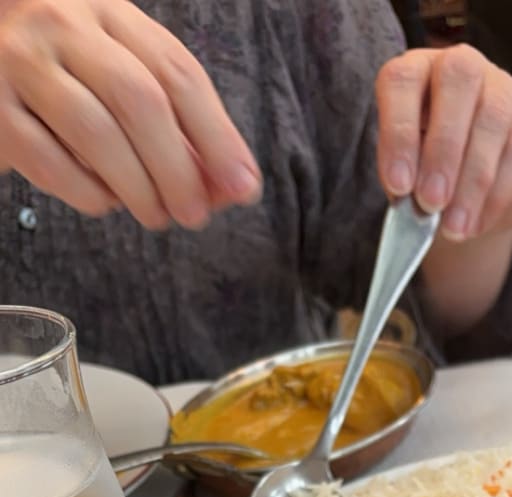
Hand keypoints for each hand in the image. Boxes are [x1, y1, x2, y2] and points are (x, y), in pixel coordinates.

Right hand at [0, 0, 260, 227]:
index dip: (217, 136)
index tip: (243, 187)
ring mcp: (21, 63)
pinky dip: (89, 194)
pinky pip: (51, 164)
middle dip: (178, 169)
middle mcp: (63, 24)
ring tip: (156, 215)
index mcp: (109, 10)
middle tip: (195, 214)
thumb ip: (172, 118)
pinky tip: (105, 201)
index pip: (176, 71)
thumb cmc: (63, 69)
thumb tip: (231, 185)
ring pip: (96, 133)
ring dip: (138, 189)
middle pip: (140, 100)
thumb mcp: (119, 68)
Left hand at [375, 44, 511, 241]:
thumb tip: (412, 201)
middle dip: (442, 149)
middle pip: (457, 83)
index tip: (398, 185)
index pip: (403, 80)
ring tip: (454, 227)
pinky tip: (477, 223)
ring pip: (493, 119)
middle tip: (431, 203)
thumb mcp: (406, 171)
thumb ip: (404, 177)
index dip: (398, 131)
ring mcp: (501, 86)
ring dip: (472, 181)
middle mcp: (460, 66)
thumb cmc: (428, 173)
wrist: (470, 192)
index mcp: (416, 71)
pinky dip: (497, 194)